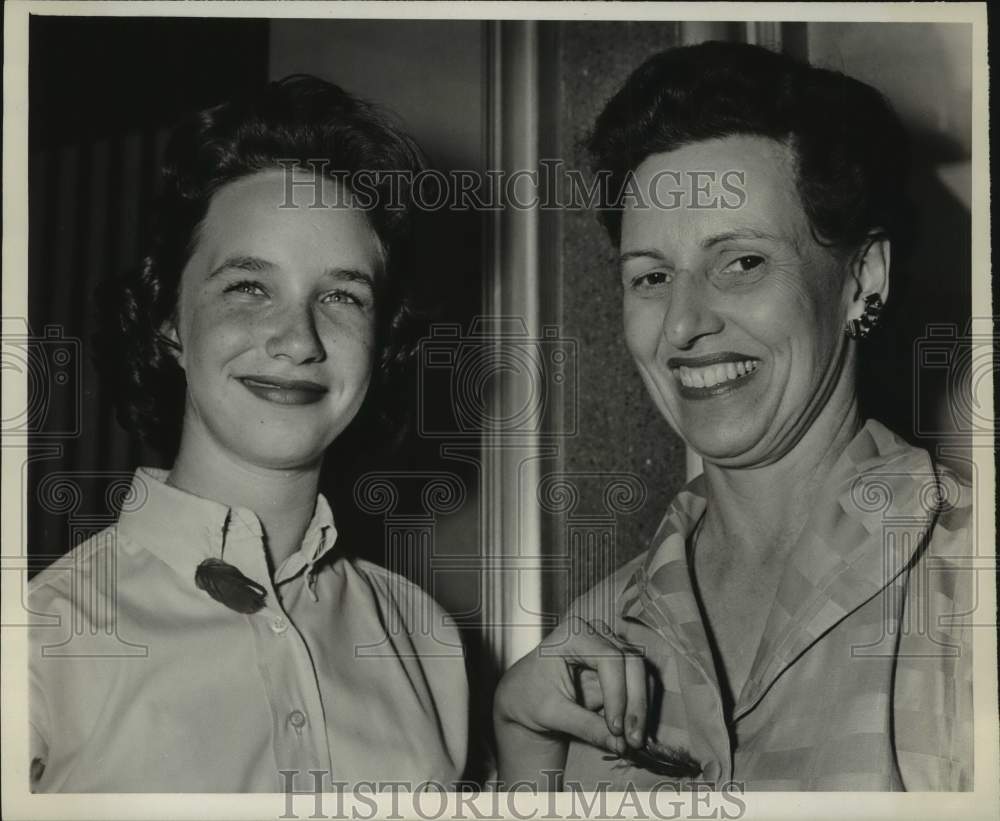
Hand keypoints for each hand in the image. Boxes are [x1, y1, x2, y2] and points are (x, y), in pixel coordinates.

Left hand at [492, 616, 648, 787]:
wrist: (524, 694)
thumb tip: (619, 745)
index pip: (609, 659)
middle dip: (635, 703)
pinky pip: (639, 683)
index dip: (617, 694)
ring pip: (641, 673)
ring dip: (641, 708)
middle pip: (632, 663)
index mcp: (572, 634)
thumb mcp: (552, 713)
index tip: (615, 728)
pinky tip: (631, 732)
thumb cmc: (530, 696)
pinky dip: (638, 707)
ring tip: (633, 740)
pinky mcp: (618, 664)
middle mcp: (595, 633)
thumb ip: (586, 727)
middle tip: (632, 739)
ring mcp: (610, 645)